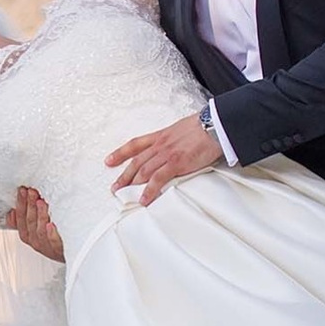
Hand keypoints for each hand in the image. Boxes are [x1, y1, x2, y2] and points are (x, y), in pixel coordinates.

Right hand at [6, 187, 64, 261]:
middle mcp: (35, 242)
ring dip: (39, 215)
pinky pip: (54, 242)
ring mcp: (47, 247)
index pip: (19, 219)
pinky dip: (51, 233)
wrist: (73, 253)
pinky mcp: (59, 250)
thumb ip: (26, 218)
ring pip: (40, 231)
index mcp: (28, 236)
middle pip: (29, 222)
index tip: (22, 190)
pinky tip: (51, 224)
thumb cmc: (54, 238)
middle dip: (29, 205)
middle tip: (31, 191)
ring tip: (41, 202)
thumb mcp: (37, 228)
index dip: (20, 204)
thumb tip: (13, 210)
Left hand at [108, 115, 222, 204]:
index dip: (120, 153)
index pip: (135, 144)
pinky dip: (149, 190)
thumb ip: (174, 140)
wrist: (215, 125)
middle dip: (123, 176)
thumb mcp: (182, 129)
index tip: (109, 161)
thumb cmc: (204, 127)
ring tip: (124, 196)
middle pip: (136, 162)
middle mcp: (160, 144)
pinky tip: (144, 199)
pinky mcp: (177, 163)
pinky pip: (158, 179)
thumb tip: (173, 147)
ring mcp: (167, 154)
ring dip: (132, 184)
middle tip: (115, 188)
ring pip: (143, 171)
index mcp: (161, 136)